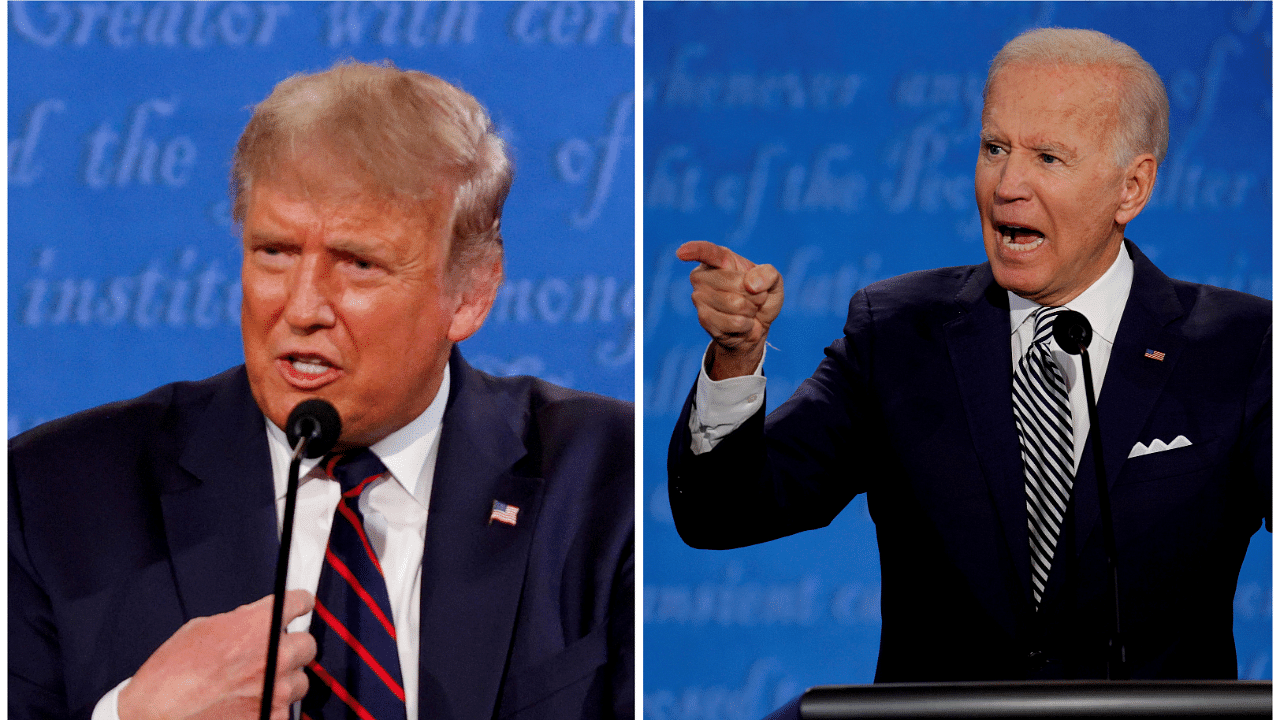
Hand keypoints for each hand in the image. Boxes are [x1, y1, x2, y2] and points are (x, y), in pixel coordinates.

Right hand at [118, 590, 316, 719]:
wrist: (155, 716)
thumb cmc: (170, 674)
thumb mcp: (203, 629)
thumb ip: (241, 620)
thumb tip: (257, 618)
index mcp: (260, 627)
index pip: (301, 602)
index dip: (299, 603)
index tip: (299, 606)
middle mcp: (276, 657)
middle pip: (307, 645)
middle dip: (290, 646)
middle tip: (271, 652)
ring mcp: (277, 692)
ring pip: (300, 681)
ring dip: (284, 680)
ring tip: (256, 684)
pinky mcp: (272, 718)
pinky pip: (286, 709)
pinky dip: (271, 706)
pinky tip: (249, 704)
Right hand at [677, 241, 783, 378]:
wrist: (756, 326)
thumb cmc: (762, 297)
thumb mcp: (773, 282)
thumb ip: (768, 275)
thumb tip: (751, 284)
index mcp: (719, 259)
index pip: (706, 251)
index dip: (694, 250)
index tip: (681, 253)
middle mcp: (703, 276)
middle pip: (735, 283)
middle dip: (754, 294)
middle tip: (754, 298)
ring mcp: (700, 298)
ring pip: (735, 304)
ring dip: (750, 310)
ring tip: (747, 310)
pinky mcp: (703, 318)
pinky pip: (734, 322)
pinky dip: (746, 325)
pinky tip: (741, 323)